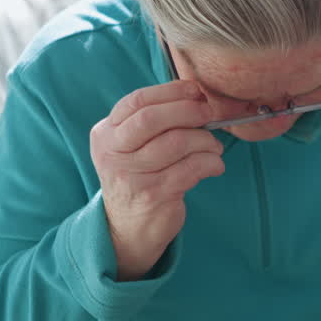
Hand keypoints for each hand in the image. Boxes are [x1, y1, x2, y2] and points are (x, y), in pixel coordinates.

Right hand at [90, 80, 223, 279]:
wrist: (128, 229)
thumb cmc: (138, 178)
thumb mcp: (131, 147)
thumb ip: (153, 122)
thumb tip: (195, 96)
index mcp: (105, 134)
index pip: (137, 101)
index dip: (171, 92)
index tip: (195, 91)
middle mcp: (113, 153)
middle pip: (152, 119)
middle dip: (188, 110)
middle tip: (208, 114)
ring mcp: (132, 176)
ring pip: (177, 142)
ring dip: (205, 140)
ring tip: (213, 146)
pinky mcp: (154, 195)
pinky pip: (192, 168)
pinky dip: (211, 162)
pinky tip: (215, 165)